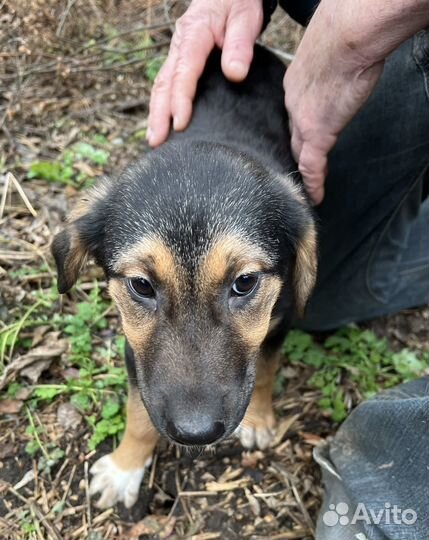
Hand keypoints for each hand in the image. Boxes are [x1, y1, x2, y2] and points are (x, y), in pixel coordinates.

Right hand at [147, 0, 262, 146]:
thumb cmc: (237, 4)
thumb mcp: (245, 18)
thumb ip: (240, 45)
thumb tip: (235, 74)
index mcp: (194, 33)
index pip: (184, 71)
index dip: (180, 99)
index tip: (180, 123)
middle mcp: (179, 44)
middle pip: (165, 82)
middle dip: (159, 114)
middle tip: (157, 141)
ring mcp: (176, 52)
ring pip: (161, 85)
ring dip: (155, 113)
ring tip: (154, 140)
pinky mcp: (179, 60)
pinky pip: (166, 83)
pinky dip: (160, 104)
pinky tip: (161, 124)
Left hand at [284, 0, 383, 204]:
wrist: (347, 35)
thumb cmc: (343, 32)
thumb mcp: (325, 52)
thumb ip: (325, 68)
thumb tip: (339, 67)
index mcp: (293, 84)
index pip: (290, 115)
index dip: (292, 130)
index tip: (292, 141)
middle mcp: (291, 104)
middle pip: (288, 136)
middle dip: (288, 153)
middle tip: (287, 170)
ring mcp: (301, 120)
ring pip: (297, 152)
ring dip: (299, 170)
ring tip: (298, 187)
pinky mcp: (317, 133)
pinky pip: (312, 166)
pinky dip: (313, 183)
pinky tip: (314, 197)